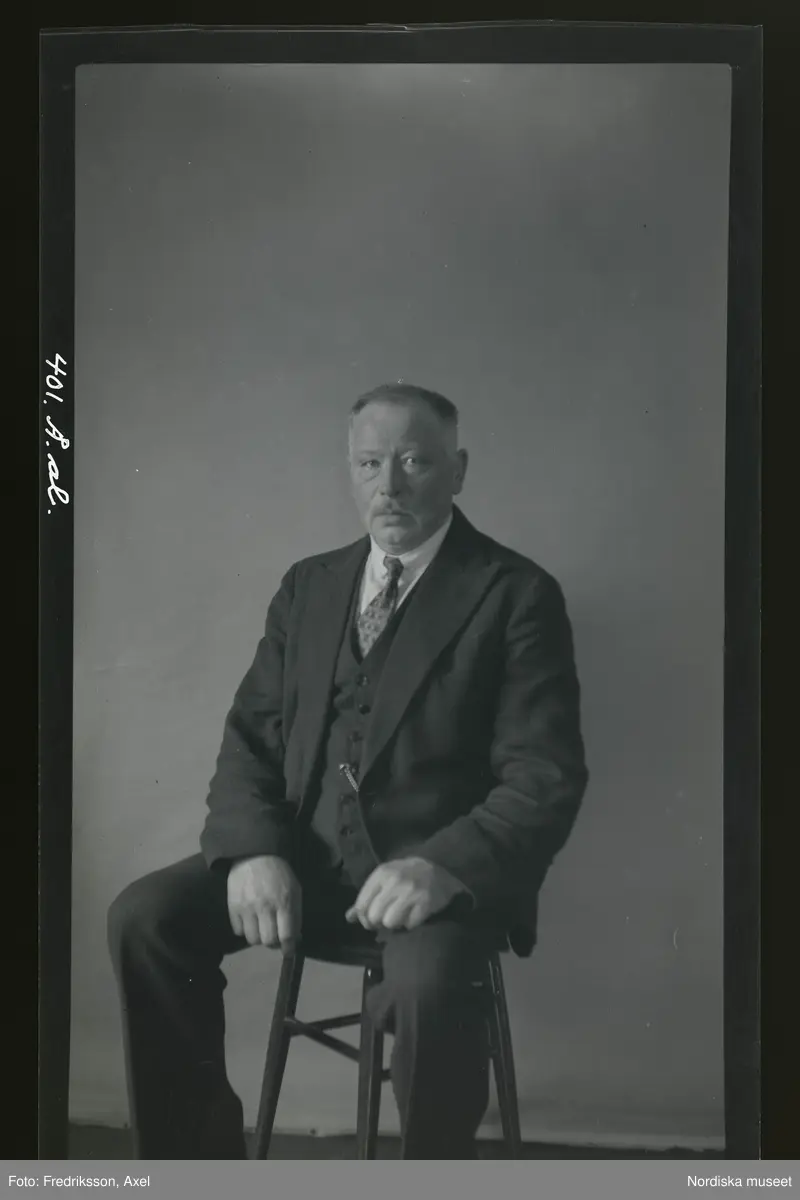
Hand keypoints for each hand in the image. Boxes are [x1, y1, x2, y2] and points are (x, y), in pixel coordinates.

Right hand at [227, 855, 301, 953]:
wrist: (254, 854)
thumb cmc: (279, 873)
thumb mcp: (295, 890)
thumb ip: (295, 915)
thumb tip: (294, 939)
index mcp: (284, 902)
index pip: (287, 935)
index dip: (289, 948)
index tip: (288, 952)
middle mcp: (265, 907)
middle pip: (268, 941)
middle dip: (273, 943)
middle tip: (274, 937)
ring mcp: (247, 908)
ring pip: (252, 939)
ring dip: (258, 937)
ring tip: (261, 928)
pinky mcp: (232, 907)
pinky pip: (238, 931)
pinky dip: (245, 930)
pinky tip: (249, 920)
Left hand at [345, 857, 466, 931]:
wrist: (440, 866)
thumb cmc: (407, 874)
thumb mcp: (384, 878)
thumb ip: (366, 896)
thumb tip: (349, 918)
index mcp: (381, 874)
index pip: (361, 905)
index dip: (363, 918)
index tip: (370, 920)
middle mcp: (394, 882)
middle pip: (374, 916)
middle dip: (379, 922)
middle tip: (387, 917)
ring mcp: (410, 892)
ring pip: (390, 923)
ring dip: (395, 924)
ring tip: (402, 915)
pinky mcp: (425, 903)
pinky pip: (409, 925)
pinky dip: (411, 923)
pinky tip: (415, 914)